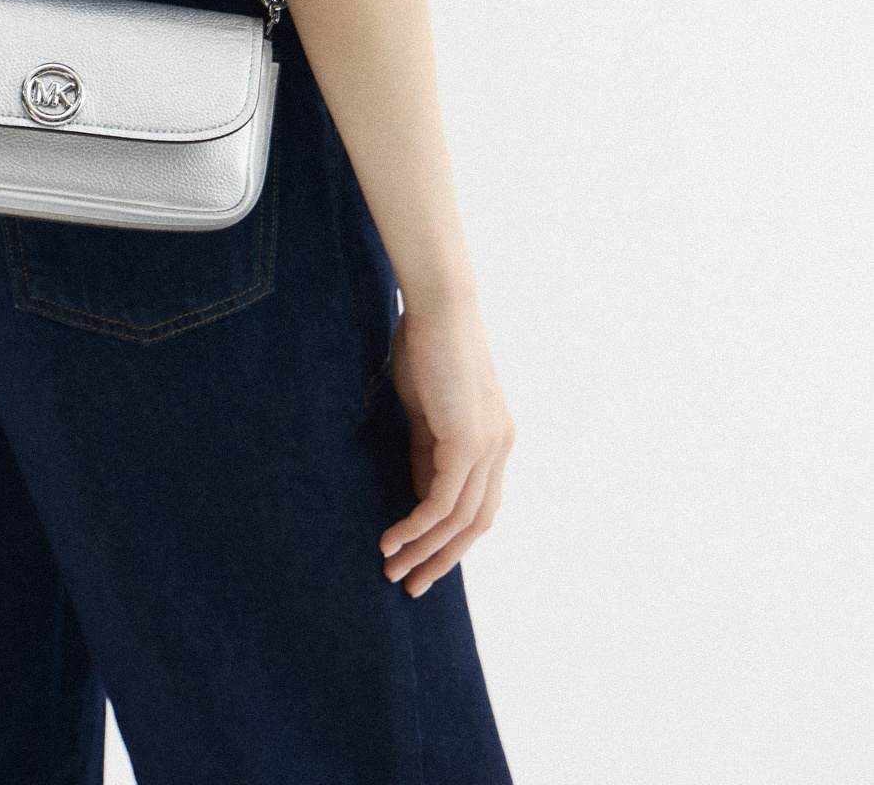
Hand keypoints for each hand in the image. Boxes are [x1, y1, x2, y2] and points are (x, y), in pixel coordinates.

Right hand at [378, 295, 514, 597]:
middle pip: (476, 524)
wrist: (440, 305)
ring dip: (423, 549)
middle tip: (409, 585)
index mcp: (495, 440)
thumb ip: (428, 450)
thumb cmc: (427, 345)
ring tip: (390, 569)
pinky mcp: (468, 441)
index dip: (450, 538)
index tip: (419, 559)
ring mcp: (489, 446)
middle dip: (442, 559)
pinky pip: (441, 501)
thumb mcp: (426, 409)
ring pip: (458, 520)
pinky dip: (416, 526)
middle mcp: (500, 448)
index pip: (478, 505)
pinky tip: (391, 540)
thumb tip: (419, 494)